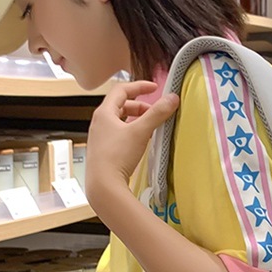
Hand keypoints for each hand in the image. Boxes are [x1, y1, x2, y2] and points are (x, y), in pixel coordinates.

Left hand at [85, 80, 179, 208]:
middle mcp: (99, 123)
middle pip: (121, 106)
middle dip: (140, 106)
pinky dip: (131, 133)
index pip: (121, 90)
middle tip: (155, 112)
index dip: (139, 86)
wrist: (103, 185)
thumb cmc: (116, 157)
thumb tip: (172, 98)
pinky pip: (118, 135)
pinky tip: (141, 143)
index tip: (154, 87)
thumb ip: (157, 113)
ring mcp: (100, 138)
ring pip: (120, 121)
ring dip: (136, 120)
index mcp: (104, 113)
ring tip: (150, 128)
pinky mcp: (103, 151)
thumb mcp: (140, 132)